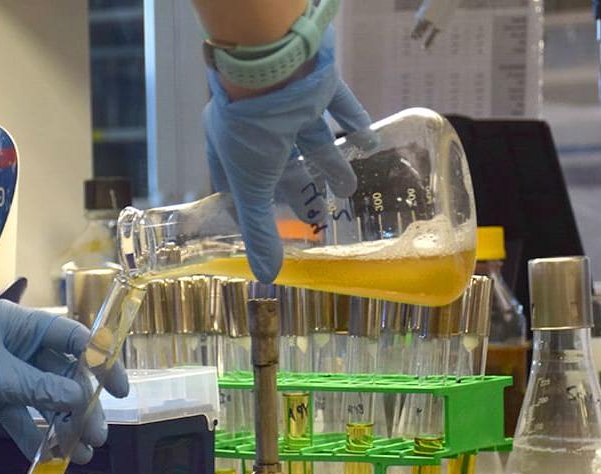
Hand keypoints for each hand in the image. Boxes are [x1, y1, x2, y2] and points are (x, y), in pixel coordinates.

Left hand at [0, 300, 126, 464]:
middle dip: (82, 404)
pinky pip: (22, 414)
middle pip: (62, 372)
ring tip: (81, 452)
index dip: (100, 362)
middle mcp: (16, 344)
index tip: (119, 389)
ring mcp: (4, 371)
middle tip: (98, 434)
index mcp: (18, 324)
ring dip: (62, 424)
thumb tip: (81, 400)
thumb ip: (41, 388)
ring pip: (45, 397)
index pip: (72, 338)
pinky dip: (34, 434)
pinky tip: (50, 457)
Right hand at [202, 26, 374, 282]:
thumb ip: (260, 232)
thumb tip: (264, 278)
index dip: (252, 204)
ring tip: (348, 188)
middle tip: (317, 217)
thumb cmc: (251, 131)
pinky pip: (339, 106)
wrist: (271, 68)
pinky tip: (368, 140)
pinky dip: (354, 122)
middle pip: (280, 164)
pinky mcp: (316, 85)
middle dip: (299, 191)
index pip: (239, 181)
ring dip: (330, 164)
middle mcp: (259, 125)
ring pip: (311, 139)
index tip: (270, 223)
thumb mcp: (253, 188)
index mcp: (232, 144)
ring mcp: (288, 104)